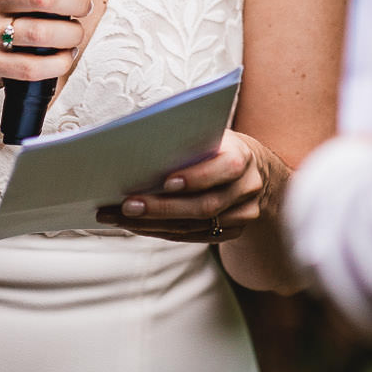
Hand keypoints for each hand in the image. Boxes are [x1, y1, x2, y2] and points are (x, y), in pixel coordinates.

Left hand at [96, 130, 289, 243]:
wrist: (253, 170)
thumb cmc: (217, 145)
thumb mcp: (210, 134)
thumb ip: (188, 141)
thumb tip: (140, 148)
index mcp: (243, 156)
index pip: (225, 169)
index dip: (197, 177)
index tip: (166, 181)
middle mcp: (247, 188)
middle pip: (205, 206)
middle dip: (162, 207)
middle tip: (127, 206)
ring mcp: (242, 214)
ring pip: (195, 226)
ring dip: (152, 224)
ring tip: (118, 217)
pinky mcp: (232, 232)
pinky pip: (192, 237)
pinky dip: (161, 232)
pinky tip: (135, 225)